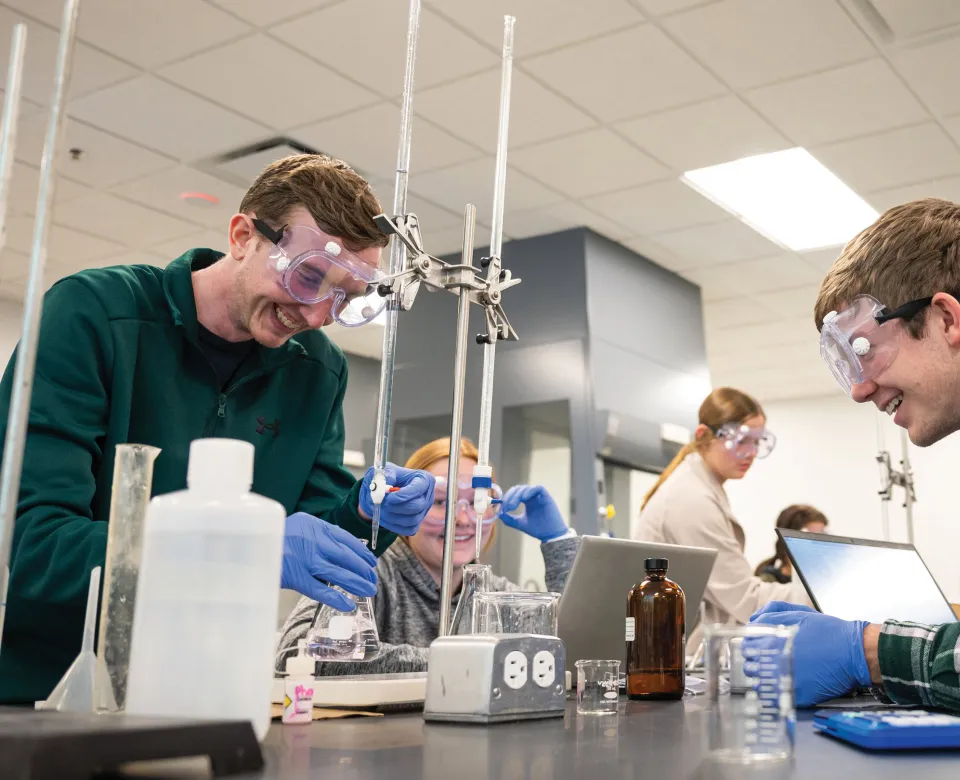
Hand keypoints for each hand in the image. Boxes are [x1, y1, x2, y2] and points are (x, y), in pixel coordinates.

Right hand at [282, 512, 377, 611]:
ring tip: (368, 590)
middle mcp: (313, 541)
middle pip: (346, 557)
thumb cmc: (273, 537)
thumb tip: (340, 549)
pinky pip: (322, 591)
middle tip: (372, 578)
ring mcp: (306, 560)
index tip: (370, 561)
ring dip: (357, 583)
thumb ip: (317, 534)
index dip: (361, 552)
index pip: (345, 539)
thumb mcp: (298, 525)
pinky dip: (337, 598)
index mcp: (315, 526)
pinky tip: (348, 604)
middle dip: (363, 569)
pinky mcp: (298, 578)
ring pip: (339, 574)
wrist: (248, 547)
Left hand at [359, 463, 434, 535]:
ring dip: (392, 517)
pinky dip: (393, 525)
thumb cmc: (387, 478)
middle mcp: (427, 496)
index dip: (402, 495)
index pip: (418, 489)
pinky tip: (384, 516)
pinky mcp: (416, 524)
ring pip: (411, 520)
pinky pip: (407, 530)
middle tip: (382, 504)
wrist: (382, 492)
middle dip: (397, 507)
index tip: (388, 498)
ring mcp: (423, 511)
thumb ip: (386, 475)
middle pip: (417, 506)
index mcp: (424, 479)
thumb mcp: (385, 470)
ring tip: (380, 509)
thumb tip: (384, 486)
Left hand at [498, 484, 567, 541]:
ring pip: (526, 488)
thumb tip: (498, 513)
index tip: (502, 507)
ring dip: (517, 495)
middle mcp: (533, 497)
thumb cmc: (537, 529)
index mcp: (527, 501)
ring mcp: (539, 496)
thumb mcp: (519, 523)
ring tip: (512, 506)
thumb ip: (509, 518)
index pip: (514, 493)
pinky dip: (529, 491)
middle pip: (518, 489)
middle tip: (507, 507)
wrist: (550, 535)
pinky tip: (524, 499)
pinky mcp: (547, 496)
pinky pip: (538, 488)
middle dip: (510, 496)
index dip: (507, 498)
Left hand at [750, 601, 870, 706]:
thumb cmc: (828, 631)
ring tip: (779, 673)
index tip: (758, 648)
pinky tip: (789, 684)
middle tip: (769, 661)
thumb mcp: (798, 612)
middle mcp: (775, 660)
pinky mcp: (798, 695)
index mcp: (772, 640)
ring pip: (761, 684)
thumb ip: (771, 612)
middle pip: (751, 666)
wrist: (855, 652)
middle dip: (757, 663)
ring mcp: (786, 680)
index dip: (751, 646)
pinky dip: (780, 691)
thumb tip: (752, 620)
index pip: (746, 647)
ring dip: (765, 679)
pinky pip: (779, 696)